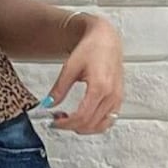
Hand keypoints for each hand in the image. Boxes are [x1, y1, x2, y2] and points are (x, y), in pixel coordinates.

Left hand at [46, 15, 123, 134]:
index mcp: (100, 86)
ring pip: (101, 126)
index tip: (54, 122)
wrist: (106, 39)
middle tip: (58, 121)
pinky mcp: (118, 99)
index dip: (66, 123)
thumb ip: (59, 89)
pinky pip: (108, 121)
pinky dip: (95, 125)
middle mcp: (112, 94)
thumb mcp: (70, 67)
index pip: (82, 116)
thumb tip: (48, 104)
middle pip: (90, 124)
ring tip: (70, 120)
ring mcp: (117, 98)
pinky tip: (84, 119)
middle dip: (72, 126)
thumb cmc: (92, 48)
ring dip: (84, 128)